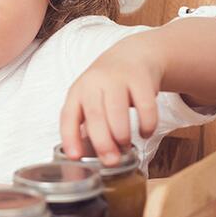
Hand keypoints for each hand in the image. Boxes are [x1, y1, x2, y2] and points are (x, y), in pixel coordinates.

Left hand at [60, 38, 162, 165]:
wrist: (133, 55)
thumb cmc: (107, 85)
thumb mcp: (89, 98)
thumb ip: (86, 123)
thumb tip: (85, 155)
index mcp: (77, 92)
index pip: (68, 116)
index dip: (70, 137)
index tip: (76, 157)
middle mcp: (94, 83)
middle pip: (95, 115)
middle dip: (103, 143)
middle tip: (110, 161)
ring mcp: (117, 78)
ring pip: (118, 111)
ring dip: (122, 134)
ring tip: (125, 146)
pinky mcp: (141, 78)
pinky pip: (145, 106)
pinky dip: (146, 124)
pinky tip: (145, 132)